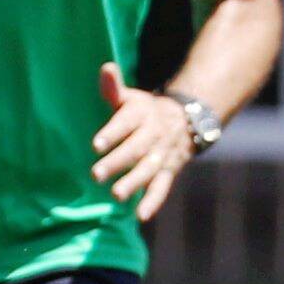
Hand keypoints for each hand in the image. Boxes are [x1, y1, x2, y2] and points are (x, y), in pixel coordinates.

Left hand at [92, 64, 198, 221]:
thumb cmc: (144, 110)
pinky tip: (140, 216)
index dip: (112, 133)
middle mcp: (154, 134)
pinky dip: (153, 202)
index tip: (96, 145)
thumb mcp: (130, 98)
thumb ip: (113, 88)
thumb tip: (105, 68)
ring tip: (115, 195)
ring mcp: (162, 154)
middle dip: (117, 162)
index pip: (126, 123)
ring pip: (148, 170)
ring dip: (133, 183)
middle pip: (135, 149)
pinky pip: (162, 187)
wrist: (187, 119)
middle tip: (95, 174)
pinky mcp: (169, 171)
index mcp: (142, 114)